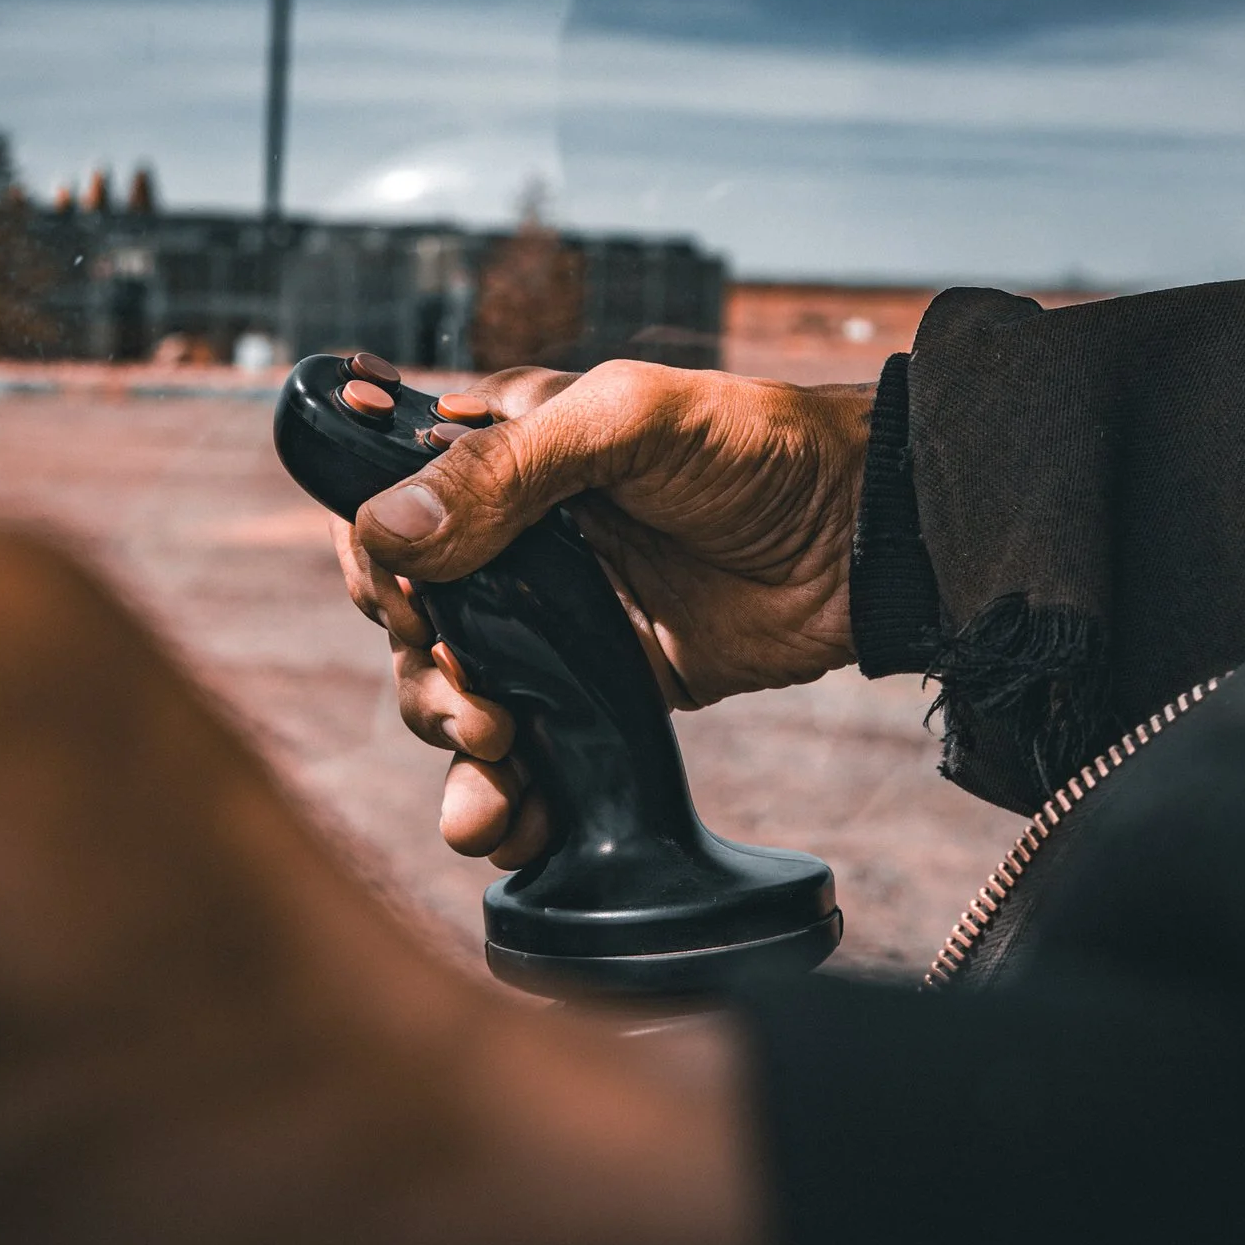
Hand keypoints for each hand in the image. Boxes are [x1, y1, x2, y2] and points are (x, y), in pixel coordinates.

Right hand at [333, 360, 874, 868]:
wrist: (865, 540)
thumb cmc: (757, 446)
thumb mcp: (630, 421)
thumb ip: (508, 469)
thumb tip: (390, 534)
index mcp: (503, 459)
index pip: (388, 513)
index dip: (379, 570)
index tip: (417, 612)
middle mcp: (514, 543)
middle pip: (409, 622)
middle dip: (423, 672)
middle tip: (482, 705)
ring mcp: (554, 624)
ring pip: (452, 695)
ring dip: (449, 740)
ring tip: (500, 754)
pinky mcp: (600, 694)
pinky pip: (523, 754)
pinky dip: (500, 797)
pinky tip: (511, 824)